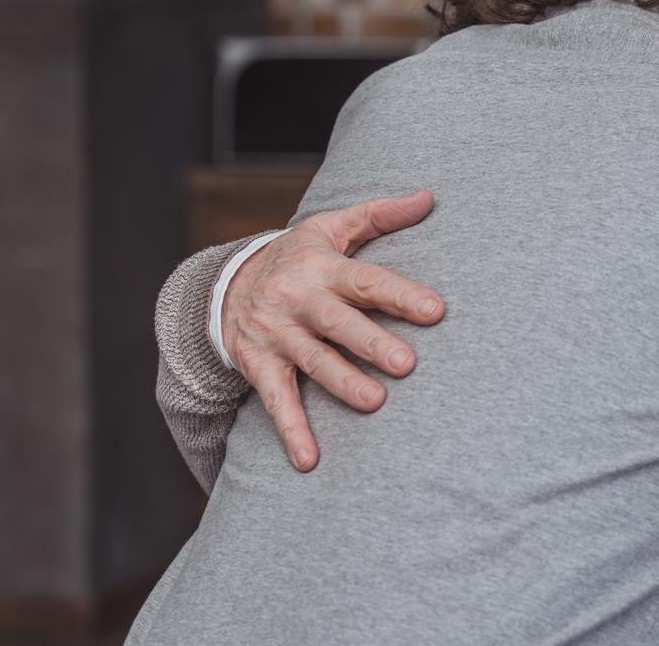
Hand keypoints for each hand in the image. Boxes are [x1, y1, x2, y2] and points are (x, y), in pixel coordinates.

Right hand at [221, 190, 443, 472]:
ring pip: (312, 362)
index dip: (401, 295)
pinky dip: (291, 432)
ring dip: (342, 383)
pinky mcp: (259, 366)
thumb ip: (380, 214)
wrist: (222, 285)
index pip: (367, 281)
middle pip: (340, 324)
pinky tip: (309, 461)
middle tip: (408, 364)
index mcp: (322, 268)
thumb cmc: (296, 256)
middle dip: (372, 343)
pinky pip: (275, 401)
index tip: (435, 310)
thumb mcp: (330, 228)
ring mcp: (278, 336)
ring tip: (375, 402)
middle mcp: (299, 302)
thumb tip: (429, 197)